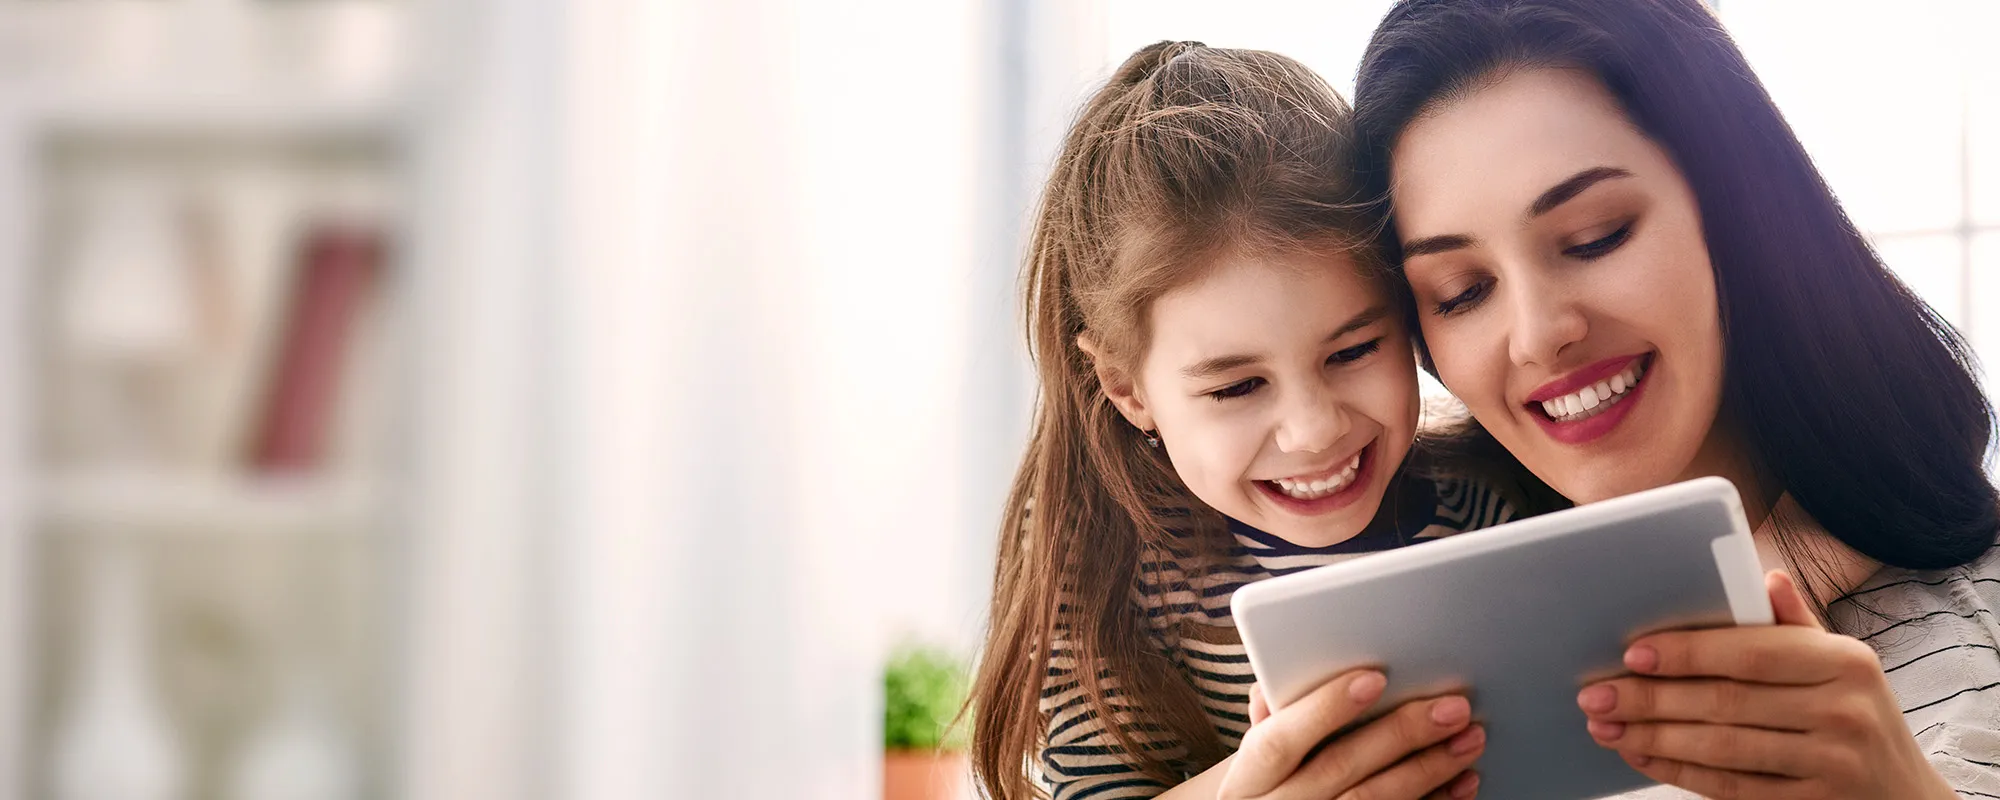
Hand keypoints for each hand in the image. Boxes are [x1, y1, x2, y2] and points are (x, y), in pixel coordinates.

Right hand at [1212, 671, 1481, 799]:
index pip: (1278, 740)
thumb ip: (1273, 719)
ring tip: (1469, 739)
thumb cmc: (1272, 785)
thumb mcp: (1258, 759)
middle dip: (1400, 735)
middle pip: (1341, 769)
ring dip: (1430, 769)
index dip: (1324, 709)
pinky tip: (1462, 783)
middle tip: (1452, 708)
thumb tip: (1282, 680)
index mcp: (1249, 779)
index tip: (1374, 678)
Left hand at [1577, 570, 1954, 798]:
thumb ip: (1795, 625)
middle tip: (1595, 695)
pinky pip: (1730, 786)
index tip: (1632, 653)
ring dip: (1653, 736)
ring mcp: (1830, 764)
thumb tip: (1764, 576)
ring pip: (1722, 747)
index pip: (1752, 651)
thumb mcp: (1842, 665)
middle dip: (1650, 698)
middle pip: (1726, 701)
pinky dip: (1679, 771)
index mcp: (1845, 662)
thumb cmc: (1856, 715)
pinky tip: (1641, 756)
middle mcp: (1843, 711)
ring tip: (1606, 726)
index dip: (1688, 651)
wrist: (1904, 798)